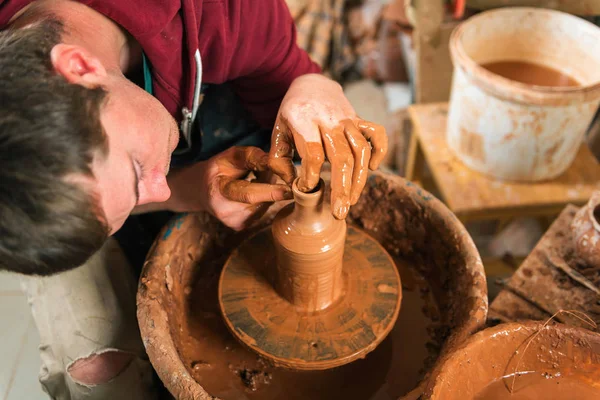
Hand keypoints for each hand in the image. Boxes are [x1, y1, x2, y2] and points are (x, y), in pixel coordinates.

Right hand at [167, 146, 291, 229]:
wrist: (202, 190)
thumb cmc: (219, 170)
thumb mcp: (231, 156)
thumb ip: (254, 157)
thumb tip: (279, 162)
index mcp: (219, 192)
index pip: (248, 193)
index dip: (269, 191)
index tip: (289, 190)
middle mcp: (226, 213)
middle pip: (261, 199)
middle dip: (272, 185)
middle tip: (272, 172)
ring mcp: (234, 223)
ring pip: (265, 204)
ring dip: (267, 190)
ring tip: (252, 180)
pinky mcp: (241, 227)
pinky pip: (262, 209)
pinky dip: (263, 199)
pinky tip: (251, 192)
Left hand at [268, 74, 386, 219]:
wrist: (311, 83)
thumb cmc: (291, 114)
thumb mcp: (277, 133)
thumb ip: (278, 160)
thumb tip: (292, 186)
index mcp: (303, 120)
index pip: (313, 153)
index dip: (312, 175)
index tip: (307, 188)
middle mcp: (328, 119)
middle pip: (341, 156)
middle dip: (342, 188)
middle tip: (340, 213)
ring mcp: (347, 118)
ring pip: (360, 150)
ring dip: (360, 179)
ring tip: (353, 201)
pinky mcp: (359, 118)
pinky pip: (376, 133)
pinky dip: (380, 151)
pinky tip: (373, 169)